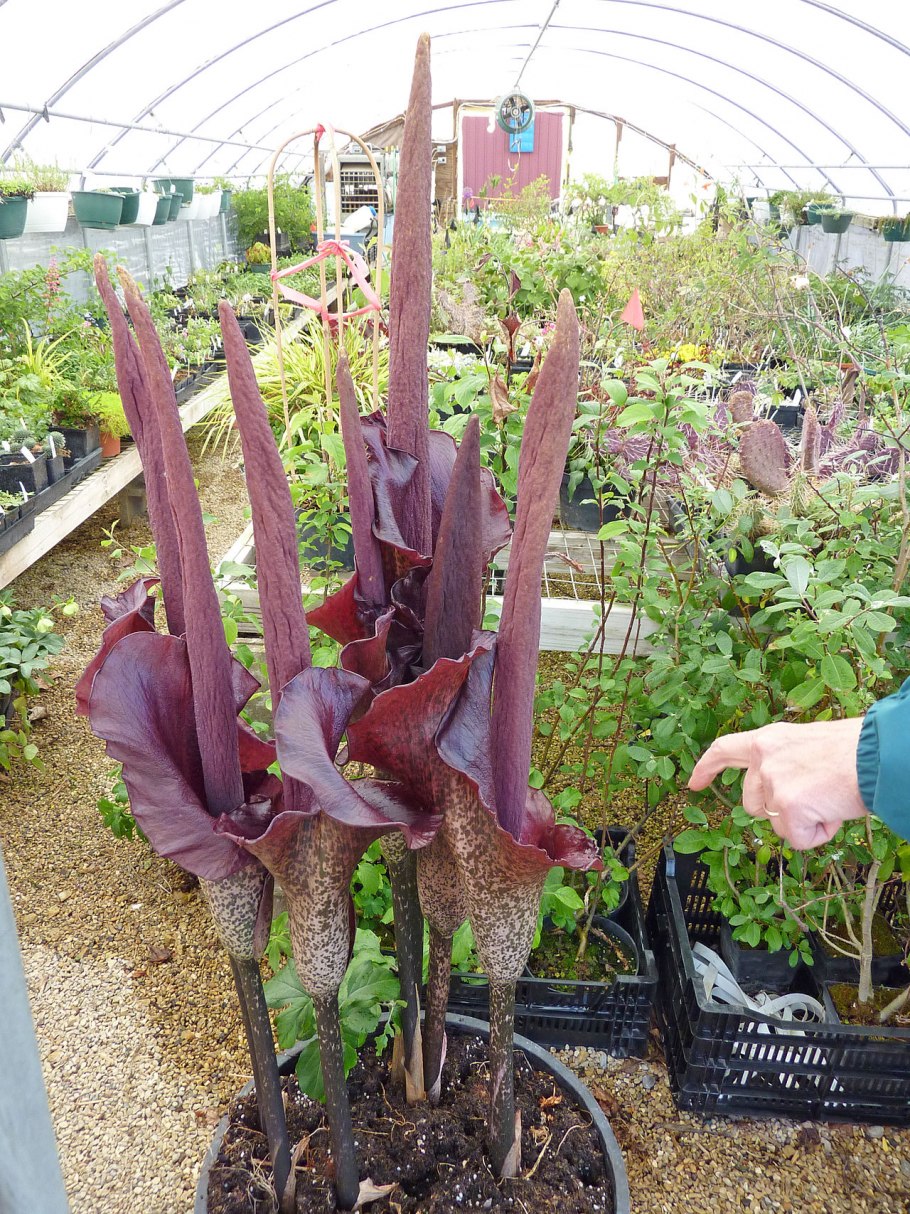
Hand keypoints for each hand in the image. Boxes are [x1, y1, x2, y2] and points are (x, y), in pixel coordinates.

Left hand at [688, 719, 867, 849]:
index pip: (725, 750)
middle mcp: (764, 758)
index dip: (706, 768)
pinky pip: (798, 840)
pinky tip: (834, 812)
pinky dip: (818, 834)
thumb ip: (787, 764)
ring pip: (777, 825)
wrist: (879, 755)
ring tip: (829, 799)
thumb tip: (785, 794)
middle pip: (754, 805)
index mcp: (769, 739)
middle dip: (781, 811)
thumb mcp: (809, 746)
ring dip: (802, 822)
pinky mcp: (788, 807)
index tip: (693, 784)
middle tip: (817, 797)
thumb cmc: (855, 751)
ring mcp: (773, 783)